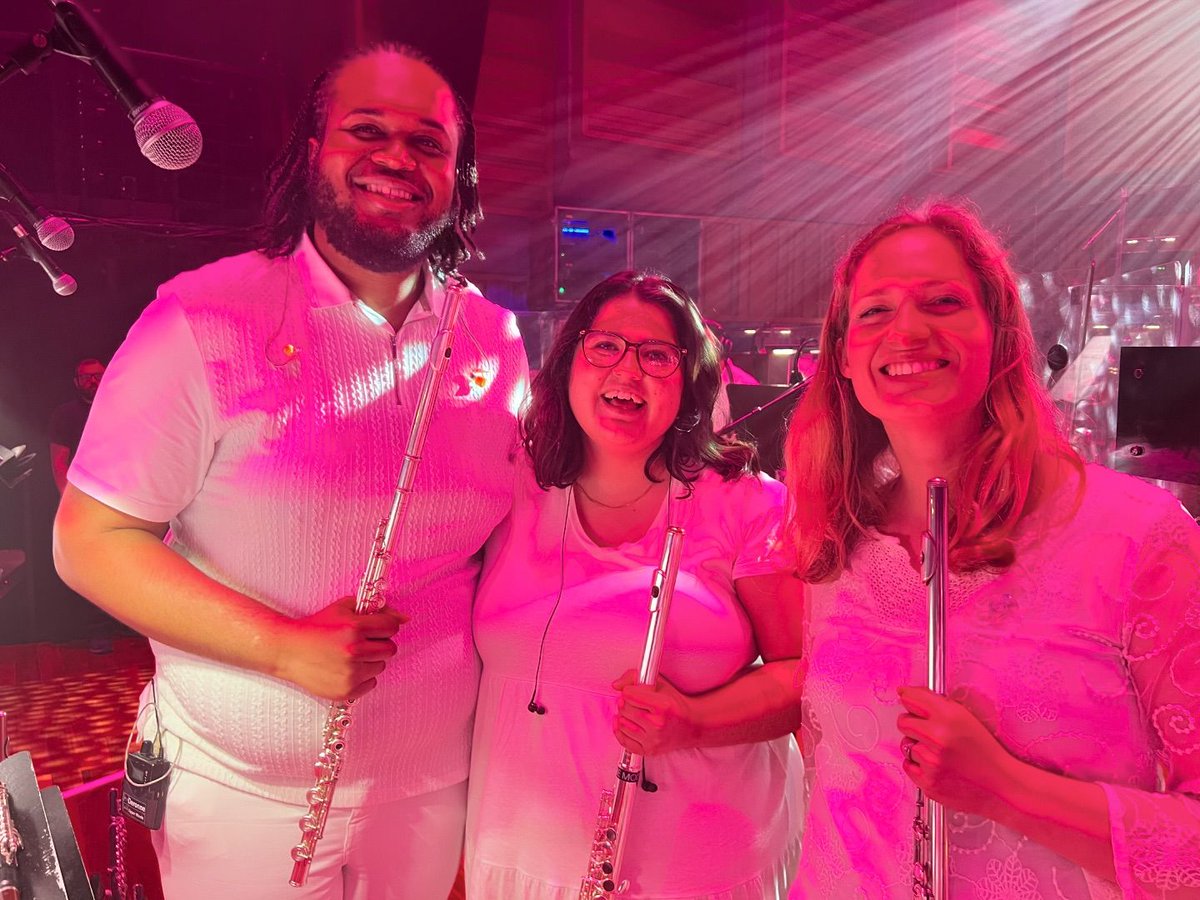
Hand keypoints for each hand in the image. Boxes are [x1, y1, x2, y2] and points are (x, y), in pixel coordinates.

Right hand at [274, 595, 405, 700]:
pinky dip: (363, 677)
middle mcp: (354, 651)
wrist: (288, 651)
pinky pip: (371, 683)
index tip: (376, 628)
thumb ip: (376, 609)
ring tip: (350, 656)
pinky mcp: (346, 690)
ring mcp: (350, 673)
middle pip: (390, 648)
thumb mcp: (343, 608)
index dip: (385, 625)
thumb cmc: (315, 628)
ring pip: (381, 666)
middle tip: (362, 642)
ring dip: (371, 661)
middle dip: (379, 643)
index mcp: (354, 628)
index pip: (392, 626)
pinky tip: (346, 669)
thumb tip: (404, 617)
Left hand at [612, 669, 698, 754]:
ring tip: (632, 712)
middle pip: (625, 709)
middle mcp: (658, 725)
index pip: (629, 695)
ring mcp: (653, 740)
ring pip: (622, 724)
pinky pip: (624, 742)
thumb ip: (634, 678)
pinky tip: (623, 723)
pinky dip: (620, 731)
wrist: (691, 725)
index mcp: (662, 706)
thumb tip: (616, 685)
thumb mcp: (659, 684)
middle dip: (625, 702)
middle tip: (633, 701)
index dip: (628, 691)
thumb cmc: (675, 704)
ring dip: (623, 716)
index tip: (632, 691)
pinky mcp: (649, 751)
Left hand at [896, 686, 1020, 819]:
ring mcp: (931, 760)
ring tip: (939, 753)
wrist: (1001, 785)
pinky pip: (908, 766)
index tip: (908, 701)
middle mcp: (938, 736)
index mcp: (949, 716)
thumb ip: (935, 703)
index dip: (909, 699)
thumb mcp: (965, 718)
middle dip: (912, 724)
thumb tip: (906, 693)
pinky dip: (918, 766)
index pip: (911, 699)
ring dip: (918, 747)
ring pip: (906, 745)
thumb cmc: (986, 752)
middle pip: (903, 722)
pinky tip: (937, 766)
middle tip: (929, 731)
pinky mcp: (928, 781)